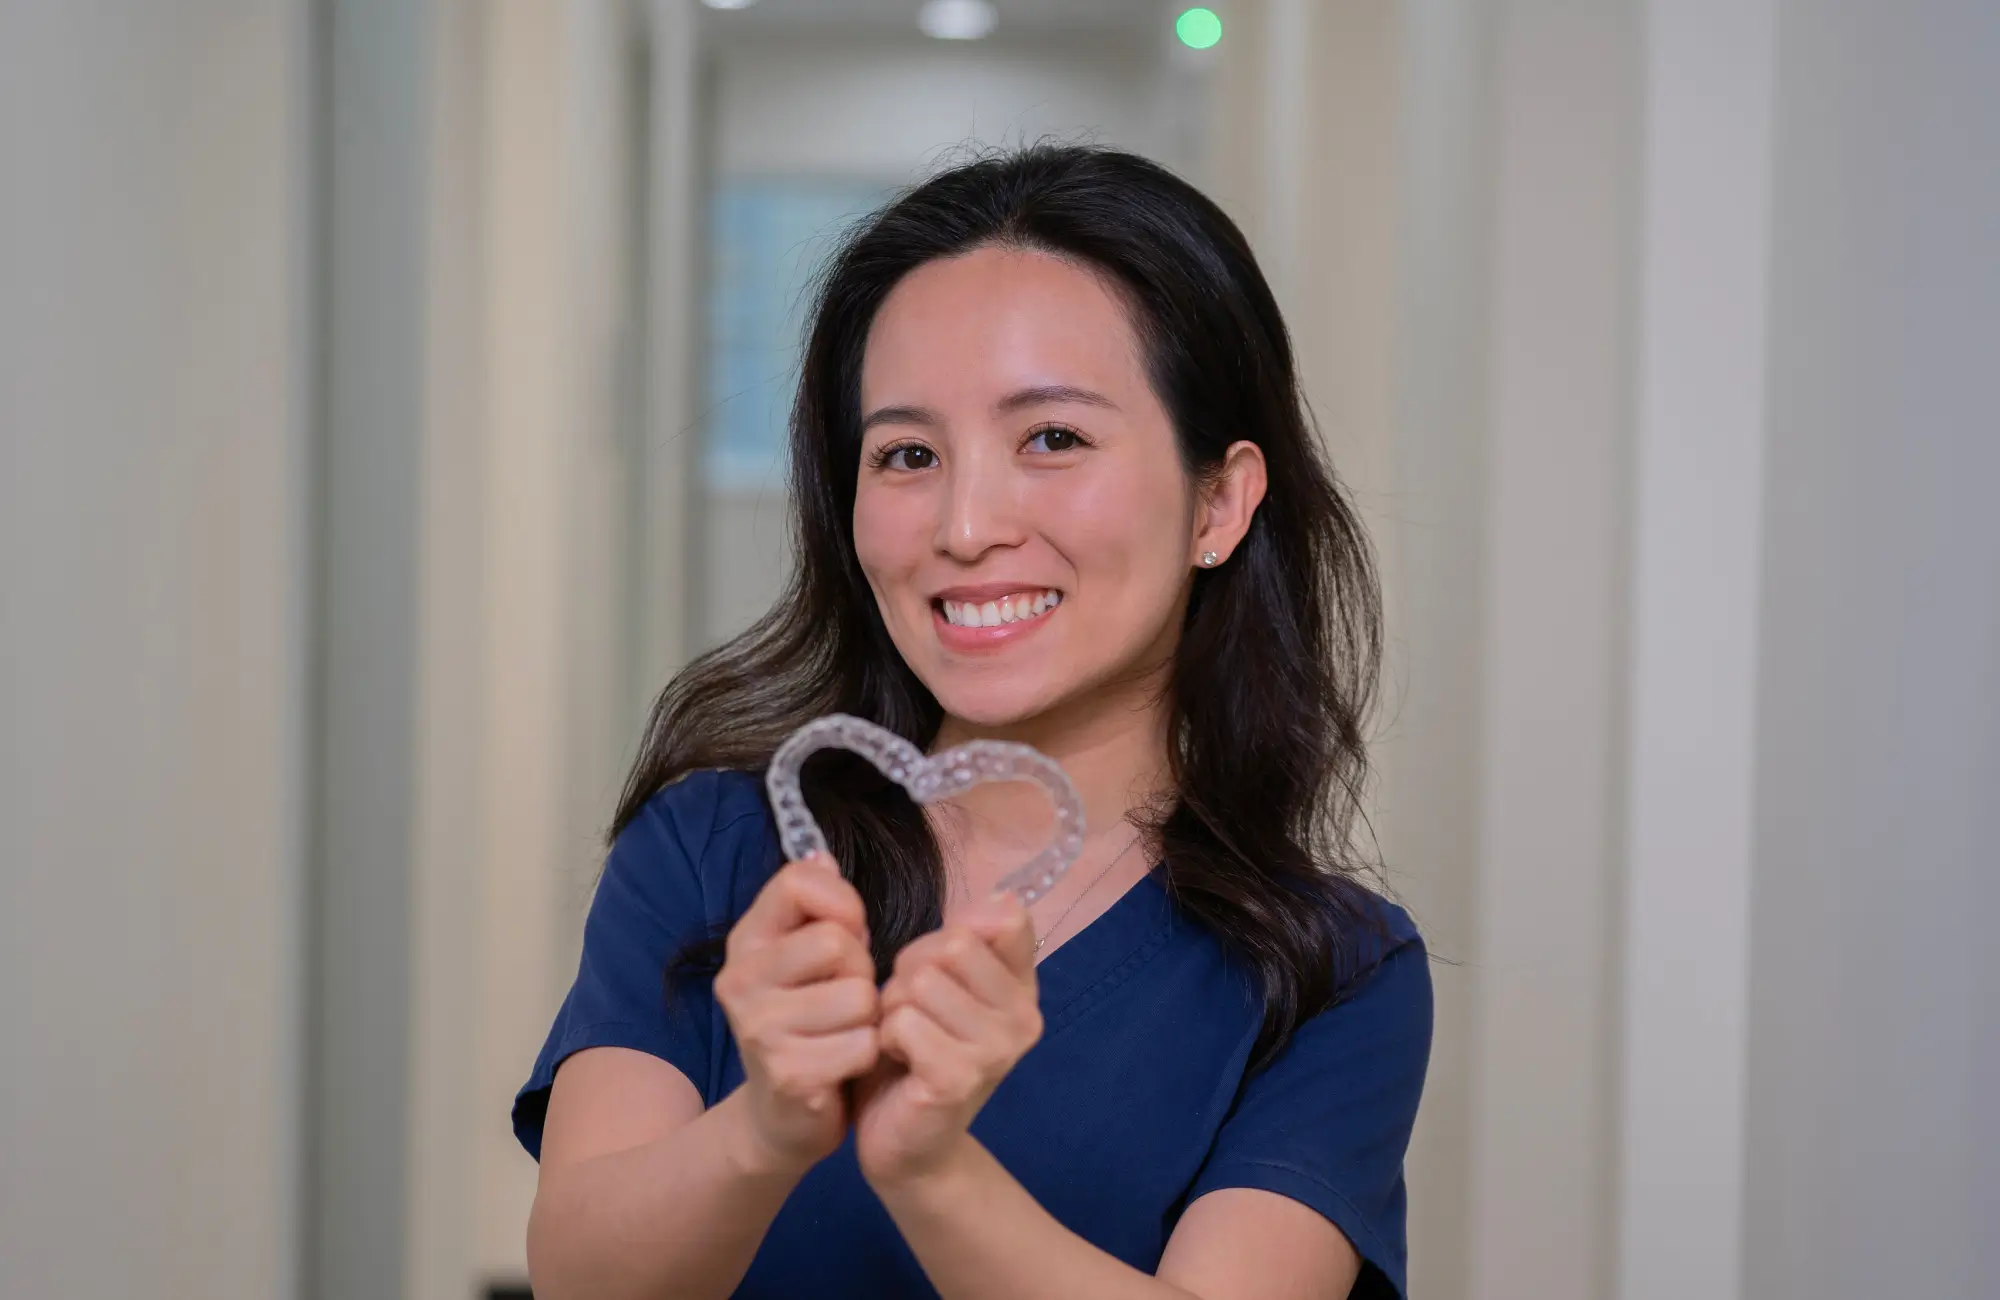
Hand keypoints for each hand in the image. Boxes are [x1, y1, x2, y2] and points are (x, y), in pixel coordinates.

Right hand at [713, 854, 881, 1171]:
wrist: (785, 1116)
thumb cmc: (810, 1023)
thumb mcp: (806, 959)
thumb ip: (818, 909)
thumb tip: (823, 859)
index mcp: (746, 942)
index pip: (799, 881)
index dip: (842, 903)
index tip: (849, 932)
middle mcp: (740, 980)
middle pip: (836, 941)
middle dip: (861, 969)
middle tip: (847, 996)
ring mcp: (759, 1029)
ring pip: (858, 995)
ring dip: (869, 1017)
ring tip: (846, 1030)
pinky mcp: (788, 1075)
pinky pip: (863, 1043)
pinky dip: (869, 1054)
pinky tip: (847, 1064)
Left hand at [852, 892, 1042, 1189]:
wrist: (907, 1144)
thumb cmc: (919, 1052)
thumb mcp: (944, 983)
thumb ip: (967, 940)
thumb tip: (1004, 898)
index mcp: (1025, 987)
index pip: (1003, 919)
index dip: (948, 939)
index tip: (939, 977)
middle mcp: (1025, 1017)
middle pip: (951, 945)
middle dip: (912, 973)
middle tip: (911, 1014)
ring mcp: (997, 1051)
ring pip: (921, 983)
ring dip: (894, 1009)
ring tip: (904, 1040)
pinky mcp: (960, 1079)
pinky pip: (904, 1023)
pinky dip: (887, 1039)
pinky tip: (898, 1063)